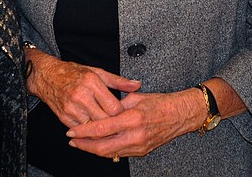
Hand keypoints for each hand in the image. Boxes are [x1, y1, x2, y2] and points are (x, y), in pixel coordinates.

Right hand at [26, 48, 141, 127]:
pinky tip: (94, 128)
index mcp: (92, 83)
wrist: (47, 76)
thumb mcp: (97, 72)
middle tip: (120, 124)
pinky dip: (89, 131)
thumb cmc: (74, 73)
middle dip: (113, 124)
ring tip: (108, 128)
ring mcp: (71, 108)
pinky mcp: (64, 117)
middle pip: (105, 120)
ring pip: (93, 128)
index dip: (121, 113)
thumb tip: (137, 85)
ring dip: (101, 130)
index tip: (124, 113)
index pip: (114, 107)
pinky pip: (82, 130)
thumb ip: (118, 81)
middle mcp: (81, 96)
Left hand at [65, 88, 204, 158]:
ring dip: (93, 149)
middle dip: (84, 145)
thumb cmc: (159, 103)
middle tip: (72, 140)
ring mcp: (139, 146)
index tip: (71, 130)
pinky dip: (106, 150)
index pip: (101, 128)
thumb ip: (116, 105)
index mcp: (132, 118)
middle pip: (102, 147)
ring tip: (81, 143)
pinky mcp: (142, 151)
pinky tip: (98, 145)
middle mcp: (135, 135)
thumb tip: (100, 110)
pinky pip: (119, 154)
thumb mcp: (135, 97)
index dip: (83, 131)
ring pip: (109, 153)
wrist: (179, 115)